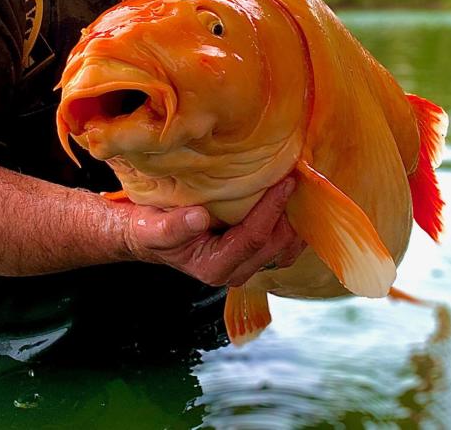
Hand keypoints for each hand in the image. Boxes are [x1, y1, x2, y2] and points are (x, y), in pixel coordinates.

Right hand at [121, 176, 304, 286]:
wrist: (147, 235)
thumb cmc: (149, 229)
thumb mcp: (152, 227)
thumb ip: (173, 227)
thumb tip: (198, 217)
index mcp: (214, 268)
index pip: (253, 239)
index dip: (271, 210)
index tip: (285, 182)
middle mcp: (234, 271)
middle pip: (275, 246)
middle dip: (290, 214)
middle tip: (300, 179)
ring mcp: (244, 265)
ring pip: (283, 250)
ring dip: (295, 222)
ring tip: (302, 190)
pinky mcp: (249, 254)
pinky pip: (279, 245)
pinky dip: (289, 223)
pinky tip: (292, 201)